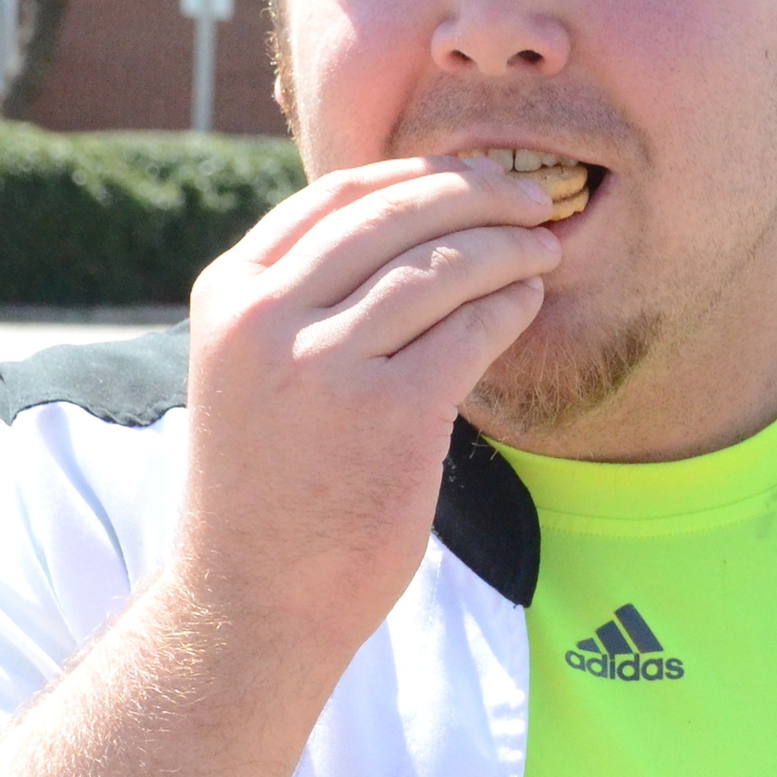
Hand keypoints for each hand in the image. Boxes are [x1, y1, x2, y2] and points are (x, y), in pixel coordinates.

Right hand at [170, 158, 562, 666]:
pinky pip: (468, 330)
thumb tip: (401, 235)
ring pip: (439, 265)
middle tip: (537, 197)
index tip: (473, 178)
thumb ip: (301, 302)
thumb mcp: (252, 372)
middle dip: (479, 193)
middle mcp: (268, 317)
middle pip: (394, 214)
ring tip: (546, 247)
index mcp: (230, 293)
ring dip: (507, 247)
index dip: (418, 174)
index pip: (336, 195)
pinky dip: (508, 306)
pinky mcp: (390, 415)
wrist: (253, 602)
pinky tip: (529, 301)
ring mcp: (327, 364)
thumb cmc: (267, 492)